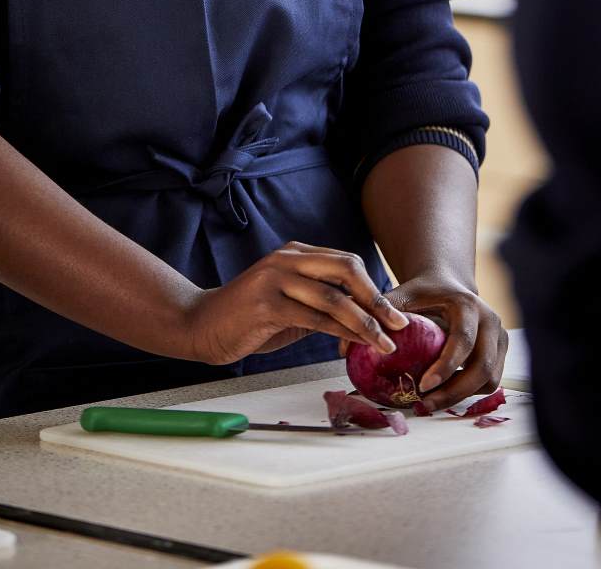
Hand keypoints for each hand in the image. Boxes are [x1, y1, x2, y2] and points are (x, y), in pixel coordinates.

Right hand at [184, 242, 408, 365]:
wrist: (201, 325)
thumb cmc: (248, 318)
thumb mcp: (289, 304)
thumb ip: (320, 304)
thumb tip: (364, 318)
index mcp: (295, 253)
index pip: (346, 262)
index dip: (375, 287)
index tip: (396, 313)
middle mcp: (287, 259)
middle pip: (346, 269)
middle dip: (378, 299)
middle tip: (399, 325)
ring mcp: (275, 279)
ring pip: (333, 297)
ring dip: (365, 323)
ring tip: (385, 344)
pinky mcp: (266, 304)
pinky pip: (313, 318)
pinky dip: (340, 333)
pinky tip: (354, 346)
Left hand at [385, 272, 506, 411]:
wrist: (448, 285)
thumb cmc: (422, 293)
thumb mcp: (402, 295)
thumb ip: (380, 315)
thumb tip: (349, 347)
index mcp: (468, 305)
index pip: (463, 340)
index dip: (446, 366)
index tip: (422, 385)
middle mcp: (491, 321)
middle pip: (483, 367)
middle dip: (455, 392)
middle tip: (425, 404)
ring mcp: (500, 338)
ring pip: (489, 380)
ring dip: (461, 396)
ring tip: (430, 402)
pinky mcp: (501, 353)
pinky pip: (489, 382)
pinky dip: (468, 393)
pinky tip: (443, 392)